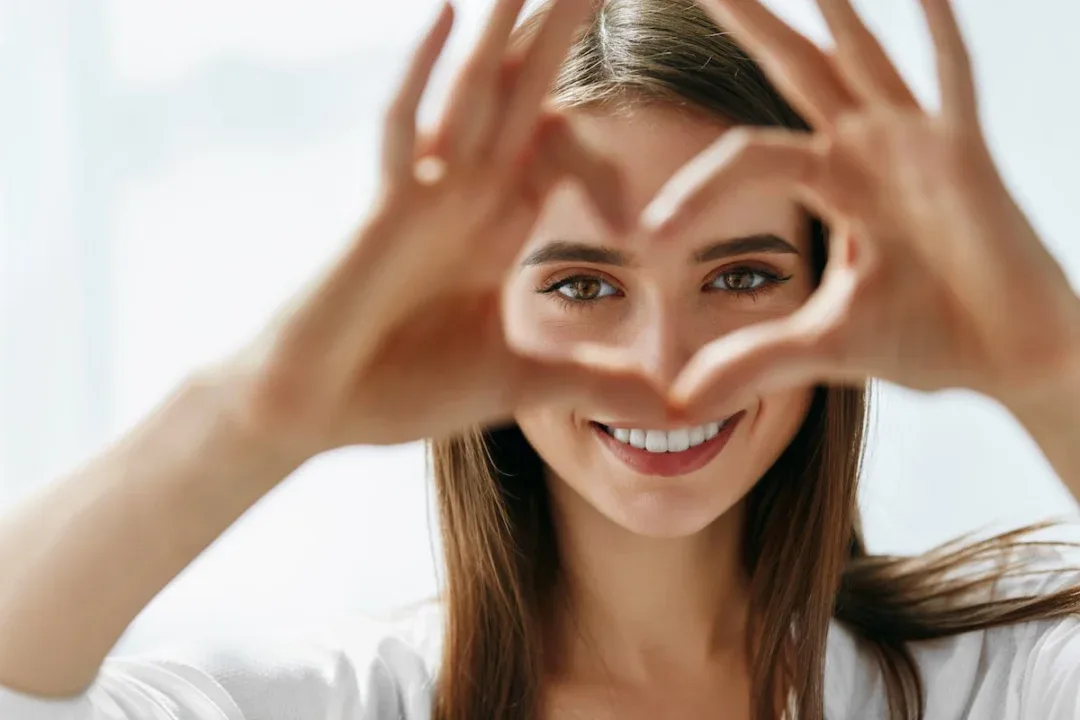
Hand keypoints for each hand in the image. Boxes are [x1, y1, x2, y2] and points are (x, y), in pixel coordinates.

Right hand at [213, 0, 668, 455]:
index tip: (643, 88)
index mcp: (497, 228)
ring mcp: (422, 197)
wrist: (314, 412)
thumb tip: (674, 410)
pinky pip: (404, 129)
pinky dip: (423, 74)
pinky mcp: (383, 211)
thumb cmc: (401, 390)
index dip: (595, 124)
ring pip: (473, 92)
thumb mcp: (520, 383)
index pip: (555, 149)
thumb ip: (594, 383)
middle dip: (560, 32)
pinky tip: (449, 12)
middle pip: (522, 95)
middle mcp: (464, 197)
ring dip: (507, 28)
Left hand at [643, 0, 1079, 417]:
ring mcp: (916, 144)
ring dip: (830, 7)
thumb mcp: (823, 347)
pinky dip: (938, 35)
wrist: (1010, 359)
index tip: (647, 236)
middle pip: (792, 67)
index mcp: (829, 183)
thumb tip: (676, 404)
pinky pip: (952, 81)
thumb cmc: (928, 341)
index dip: (695, 193)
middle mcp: (866, 149)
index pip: (743, 159)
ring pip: (861, 56)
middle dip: (748, 19)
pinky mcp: (966, 155)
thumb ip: (751, 362)